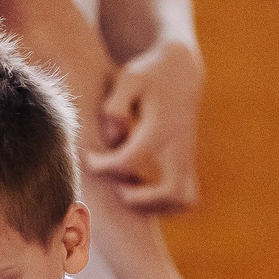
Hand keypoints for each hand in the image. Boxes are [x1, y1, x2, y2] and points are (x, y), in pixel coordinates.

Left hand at [88, 41, 201, 214]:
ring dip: (156, 207)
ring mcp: (187, 158)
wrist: (181, 72)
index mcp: (159, 127)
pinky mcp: (189, 165)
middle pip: (171, 191)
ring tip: (130, 193)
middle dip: (141, 199)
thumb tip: (116, 138)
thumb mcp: (127, 78)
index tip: (90, 160)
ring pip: (183, 200)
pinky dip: (166, 206)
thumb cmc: (147, 75)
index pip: (129, 159)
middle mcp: (178, 146)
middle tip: (120, 189)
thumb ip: (116, 105)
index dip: (103, 166)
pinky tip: (142, 192)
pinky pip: (186, 199)